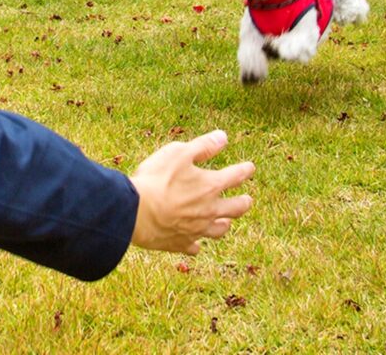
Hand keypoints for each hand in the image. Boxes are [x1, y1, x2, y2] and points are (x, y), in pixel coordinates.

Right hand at [128, 129, 254, 254]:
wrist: (136, 212)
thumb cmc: (156, 179)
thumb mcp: (179, 153)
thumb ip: (203, 146)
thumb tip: (223, 137)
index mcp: (211, 186)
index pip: (236, 176)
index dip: (245, 170)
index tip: (250, 168)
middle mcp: (209, 210)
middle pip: (236, 209)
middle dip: (244, 203)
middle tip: (247, 200)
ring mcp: (196, 229)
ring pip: (218, 230)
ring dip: (224, 224)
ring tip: (226, 222)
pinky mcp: (180, 243)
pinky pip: (194, 247)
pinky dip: (196, 244)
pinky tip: (195, 244)